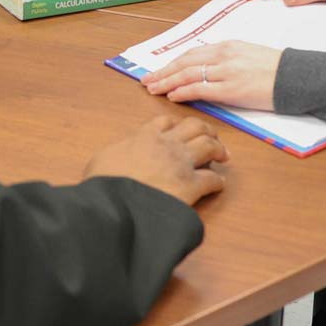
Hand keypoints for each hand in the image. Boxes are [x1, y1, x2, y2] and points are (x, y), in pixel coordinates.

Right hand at [83, 112, 226, 205]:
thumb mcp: (103, 159)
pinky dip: (218, 181)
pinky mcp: (191, 186)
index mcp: (144, 136)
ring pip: (209, 145)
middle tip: (211, 139)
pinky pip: (213, 178)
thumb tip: (121, 156)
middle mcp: (167, 144)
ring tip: (222, 157)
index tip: (181, 132)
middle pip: (195, 126)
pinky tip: (217, 185)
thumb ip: (119, 152)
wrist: (114, 204)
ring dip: (218, 149)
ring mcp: (181, 163)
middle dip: (206, 131)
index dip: (177, 125)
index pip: (166, 121)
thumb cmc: (103, 183)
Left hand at [142, 41, 282, 111]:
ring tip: (153, 88)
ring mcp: (226, 71)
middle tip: (147, 79)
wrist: (299, 76)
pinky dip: (183, 91)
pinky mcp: (231, 89)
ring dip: (167, 81)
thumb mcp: (251, 55)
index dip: (174, 62)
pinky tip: (172, 95)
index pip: (193, 53)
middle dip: (163, 71)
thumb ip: (229, 60)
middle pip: (185, 62)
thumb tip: (211, 70)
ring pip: (187, 74)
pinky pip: (200, 89)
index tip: (160, 68)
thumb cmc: (280, 69)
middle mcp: (224, 55)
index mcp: (228, 46)